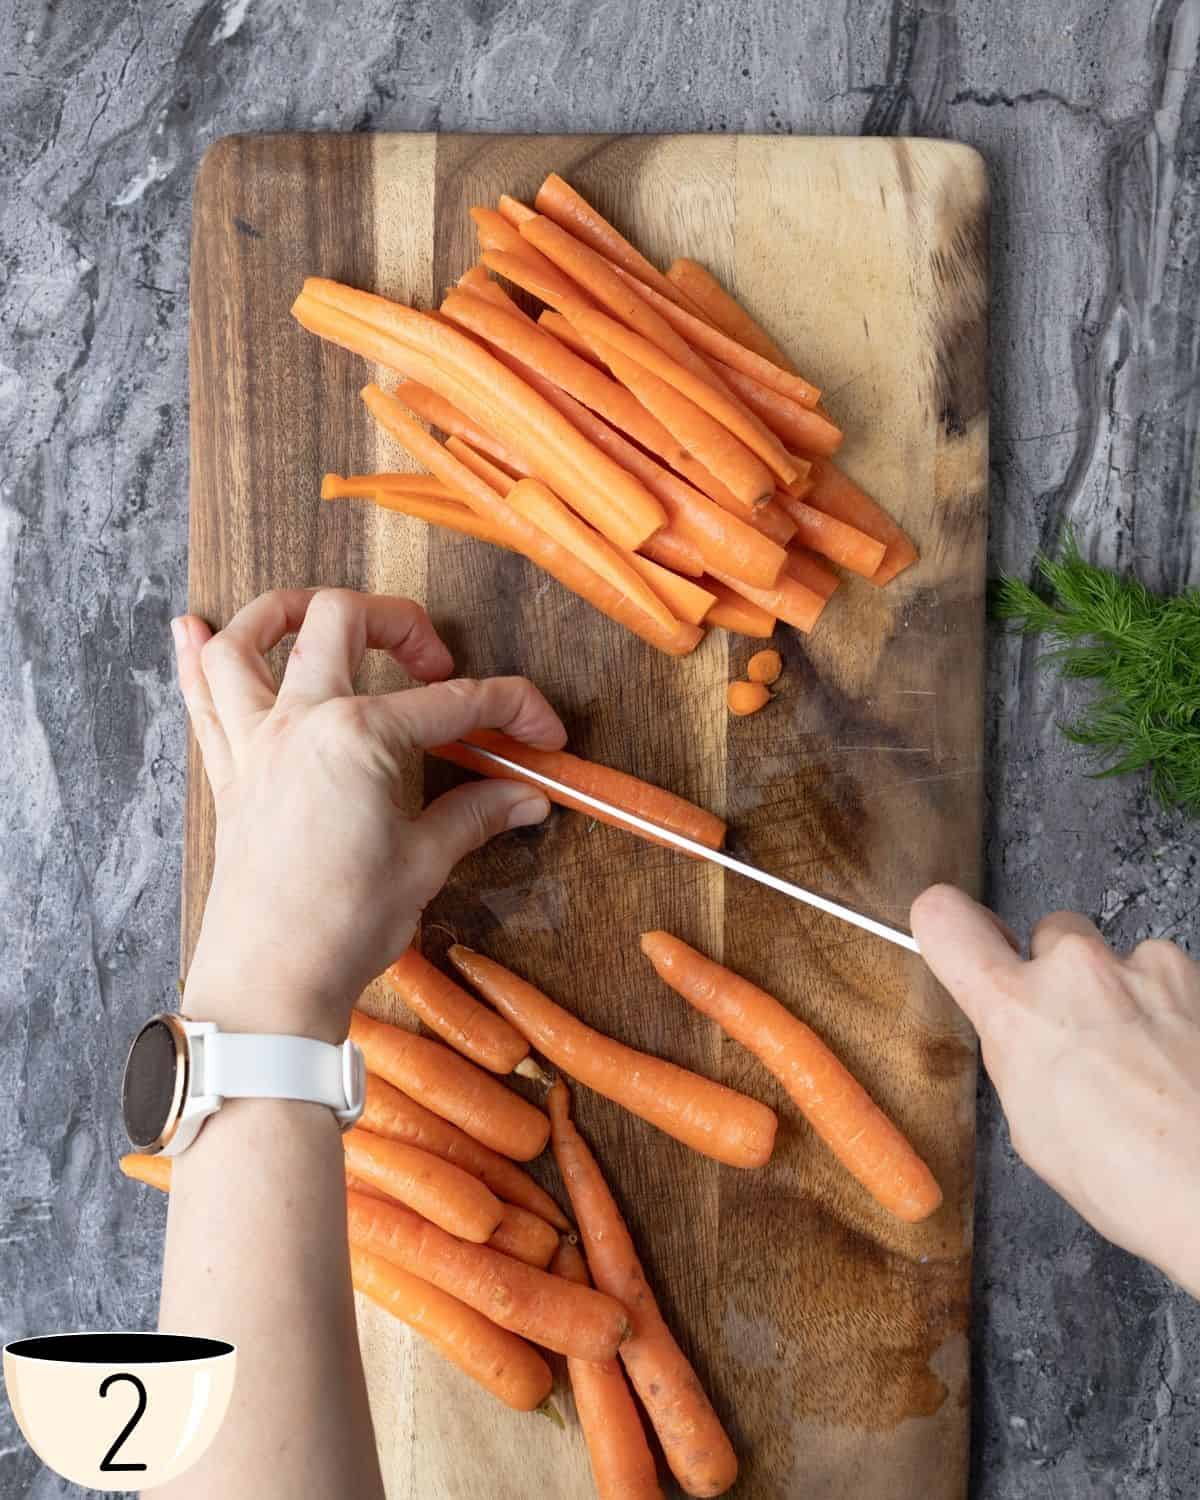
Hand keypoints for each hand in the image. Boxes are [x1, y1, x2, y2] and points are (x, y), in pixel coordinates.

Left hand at [173, 588, 564, 1042]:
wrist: (271, 983)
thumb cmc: (344, 925)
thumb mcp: (426, 862)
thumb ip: (476, 813)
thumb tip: (526, 796)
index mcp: (360, 737)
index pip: (455, 702)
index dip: (513, 709)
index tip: (542, 729)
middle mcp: (300, 722)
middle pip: (342, 621)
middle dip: (399, 621)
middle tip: (432, 660)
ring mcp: (256, 744)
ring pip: (246, 640)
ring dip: (280, 611)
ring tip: (317, 613)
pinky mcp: (230, 776)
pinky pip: (200, 700)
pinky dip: (193, 658)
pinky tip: (190, 628)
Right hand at [912, 885, 1199, 1295]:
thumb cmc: (1130, 1180)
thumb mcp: (1031, 1126)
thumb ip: (1017, 1052)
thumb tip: (1024, 1032)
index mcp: (1016, 1009)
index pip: (944, 918)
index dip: (950, 926)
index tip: (965, 941)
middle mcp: (1075, 970)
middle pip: (1048, 934)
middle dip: (1059, 973)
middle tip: (1080, 1035)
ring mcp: (1143, 966)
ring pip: (1113, 954)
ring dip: (1119, 991)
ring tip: (1140, 1060)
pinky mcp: (1194, 975)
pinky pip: (1165, 975)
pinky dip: (1168, 1007)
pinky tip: (1176, 1059)